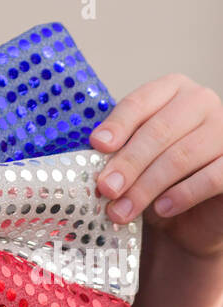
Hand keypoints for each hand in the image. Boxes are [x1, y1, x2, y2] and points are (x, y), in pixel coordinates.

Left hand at [90, 74, 222, 260]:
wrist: (192, 216)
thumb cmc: (158, 178)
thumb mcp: (134, 159)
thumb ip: (118, 150)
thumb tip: (95, 155)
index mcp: (172, 90)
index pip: (140, 102)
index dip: (118, 125)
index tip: (97, 146)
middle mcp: (201, 102)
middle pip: (159, 130)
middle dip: (128, 163)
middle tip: (105, 188)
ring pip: (181, 156)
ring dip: (147, 186)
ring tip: (123, 210)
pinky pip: (212, 177)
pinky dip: (183, 194)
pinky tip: (162, 208)